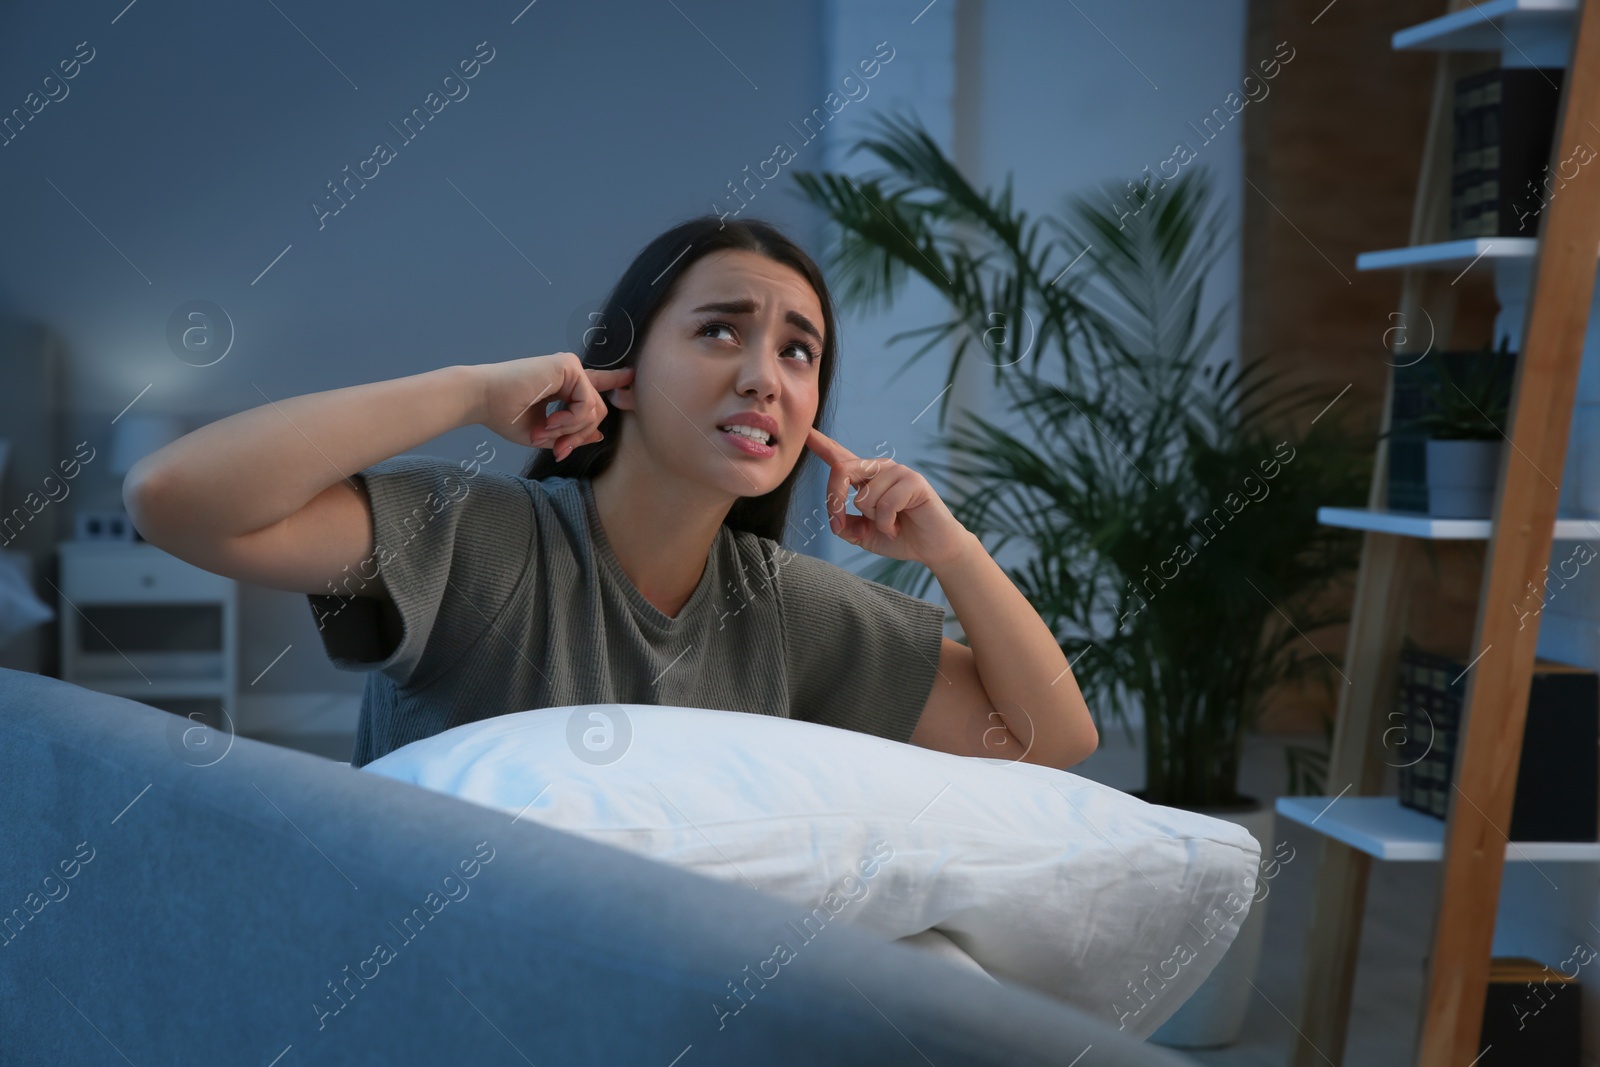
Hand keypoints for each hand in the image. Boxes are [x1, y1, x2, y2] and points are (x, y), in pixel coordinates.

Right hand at [472, 352, 634, 460]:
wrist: (483, 400)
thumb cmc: (505, 415)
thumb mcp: (544, 433)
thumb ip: (570, 434)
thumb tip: (599, 436)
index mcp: (563, 385)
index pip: (594, 384)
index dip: (615, 381)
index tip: (632, 377)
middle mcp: (569, 373)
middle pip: (597, 411)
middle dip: (580, 436)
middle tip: (558, 448)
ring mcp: (570, 367)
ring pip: (595, 410)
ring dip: (572, 430)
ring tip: (546, 432)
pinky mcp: (569, 366)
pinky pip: (587, 404)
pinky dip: (571, 421)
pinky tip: (551, 421)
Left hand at [806, 426, 973, 567]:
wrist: (932, 548)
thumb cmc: (899, 537)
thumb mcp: (863, 535)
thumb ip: (846, 526)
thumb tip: (837, 519)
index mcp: (866, 478)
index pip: (839, 457)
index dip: (821, 443)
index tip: (805, 431)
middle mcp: (880, 469)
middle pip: (841, 470)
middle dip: (834, 501)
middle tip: (839, 525)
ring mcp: (898, 472)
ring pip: (864, 496)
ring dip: (873, 520)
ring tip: (890, 524)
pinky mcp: (914, 481)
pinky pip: (885, 505)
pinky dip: (887, 524)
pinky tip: (899, 526)